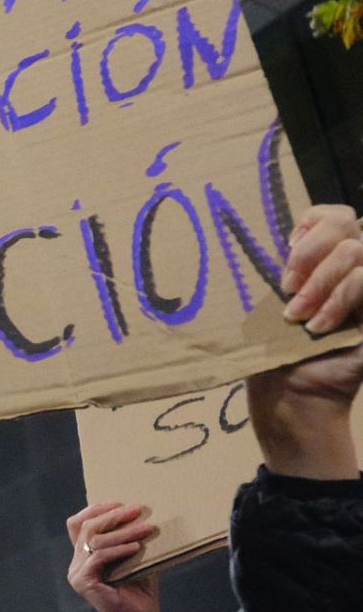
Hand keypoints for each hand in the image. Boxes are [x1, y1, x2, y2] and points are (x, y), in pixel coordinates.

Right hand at [65, 504, 161, 611]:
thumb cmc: (141, 589)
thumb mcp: (135, 557)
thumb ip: (128, 538)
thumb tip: (139, 513)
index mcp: (84, 556)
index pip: (77, 524)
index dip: (94, 510)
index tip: (119, 503)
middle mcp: (76, 563)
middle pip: (86, 528)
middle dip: (112, 516)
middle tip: (136, 510)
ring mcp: (77, 573)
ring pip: (94, 541)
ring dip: (122, 532)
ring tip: (145, 528)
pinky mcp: (82, 582)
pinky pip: (99, 557)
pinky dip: (119, 550)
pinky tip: (136, 547)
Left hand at [250, 204, 362, 478]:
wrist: (289, 397)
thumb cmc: (268, 352)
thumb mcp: (264, 305)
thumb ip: (276, 270)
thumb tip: (258, 241)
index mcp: (321, 261)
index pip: (334, 214)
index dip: (314, 220)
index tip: (286, 245)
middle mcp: (348, 269)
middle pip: (348, 222)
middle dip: (312, 251)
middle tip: (287, 287)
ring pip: (357, 251)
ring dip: (321, 282)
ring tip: (297, 316)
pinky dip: (339, 300)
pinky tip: (318, 327)